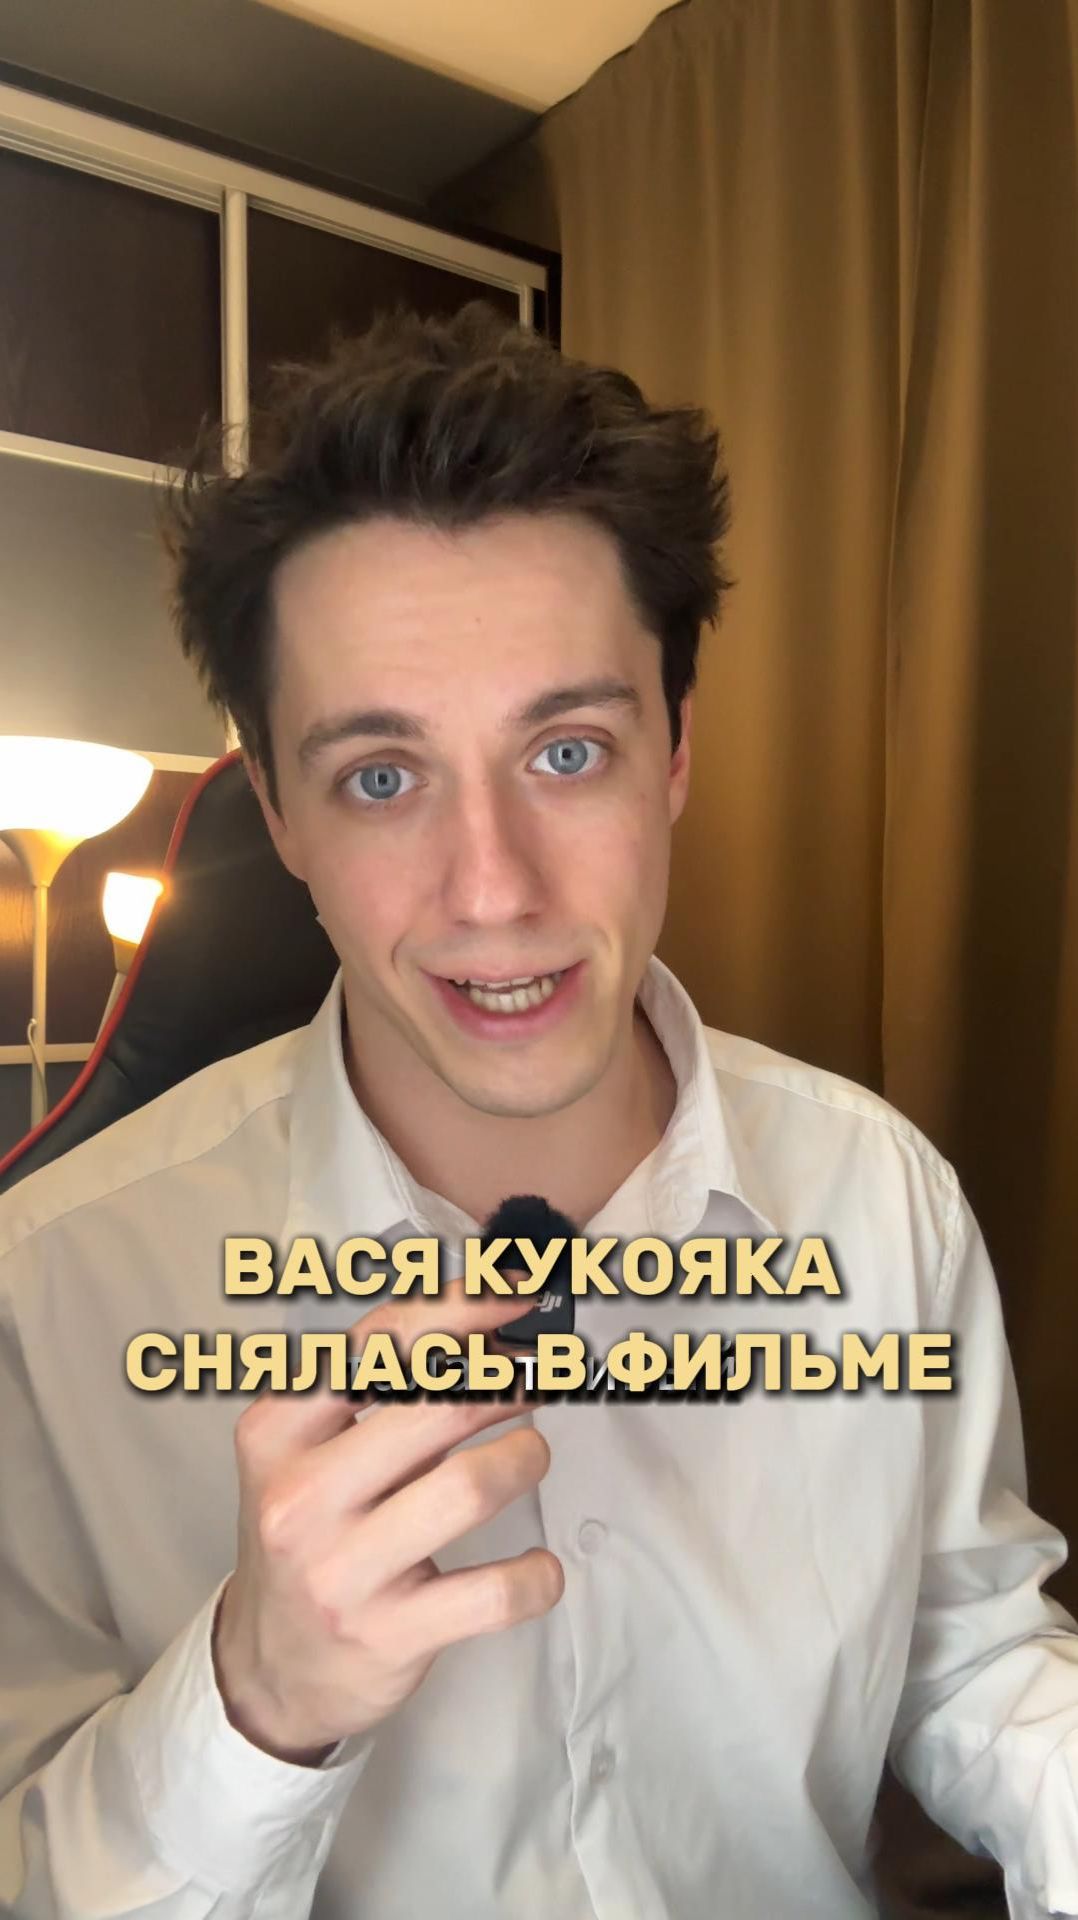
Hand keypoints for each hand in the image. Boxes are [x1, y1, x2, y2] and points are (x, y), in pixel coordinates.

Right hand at [212, 1282, 562, 1764]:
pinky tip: (537, 1563)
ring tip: (529, 1455)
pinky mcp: (389, 1634)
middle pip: (438, 1404)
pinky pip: (496, 1591)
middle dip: (509, 1380)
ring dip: (525, 1457)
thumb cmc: (308, 1536)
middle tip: (536, 1378)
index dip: (465, 1306)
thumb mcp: (307, 1451)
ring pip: (470, 1486)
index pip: (381, 1343)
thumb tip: (483, 1321)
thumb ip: (375, 1387)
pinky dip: (537, 1572)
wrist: (269, 1667)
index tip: (518, 1294)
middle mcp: (302, 1497)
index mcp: (278, 1433)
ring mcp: (343, 1570)